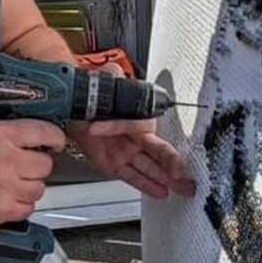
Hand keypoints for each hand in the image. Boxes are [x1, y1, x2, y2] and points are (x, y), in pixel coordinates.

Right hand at [0, 120, 65, 228]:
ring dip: (28, 186)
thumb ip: (9, 132)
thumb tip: (36, 138)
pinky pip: (29, 207)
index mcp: (0, 134)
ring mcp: (6, 187)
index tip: (55, 143)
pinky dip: (20, 204)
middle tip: (21, 167)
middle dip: (36, 166)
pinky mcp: (4, 210)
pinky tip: (5, 197)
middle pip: (46, 165)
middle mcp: (6, 160)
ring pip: (40, 188)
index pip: (45, 132)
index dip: (54, 139)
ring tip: (9, 183)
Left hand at [68, 62, 195, 199]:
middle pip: (158, 151)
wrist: (77, 113)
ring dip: (165, 178)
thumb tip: (113, 70)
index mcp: (139, 117)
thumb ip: (112, 78)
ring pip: (150, 167)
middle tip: (183, 173)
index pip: (138, 125)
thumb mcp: (105, 84)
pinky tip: (162, 193)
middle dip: (172, 163)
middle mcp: (137, 137)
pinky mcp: (116, 165)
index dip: (122, 127)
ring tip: (183, 189)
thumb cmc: (97, 100)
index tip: (106, 130)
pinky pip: (133, 176)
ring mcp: (128, 152)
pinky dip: (146, 185)